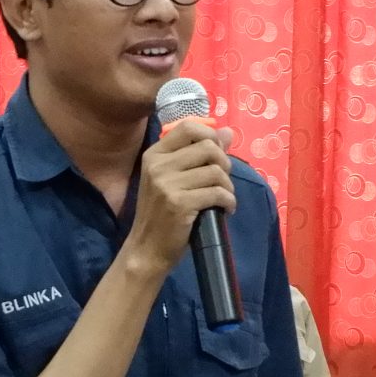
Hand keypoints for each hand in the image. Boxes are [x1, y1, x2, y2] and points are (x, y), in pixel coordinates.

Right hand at [122, 118, 236, 273]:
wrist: (146, 249)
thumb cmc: (161, 213)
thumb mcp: (172, 179)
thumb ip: (197, 154)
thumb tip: (227, 132)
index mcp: (154, 155)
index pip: (188, 127)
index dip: (210, 135)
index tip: (216, 154)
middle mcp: (158, 165)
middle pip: (207, 147)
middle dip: (224, 163)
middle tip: (222, 181)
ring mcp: (167, 185)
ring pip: (215, 171)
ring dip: (228, 186)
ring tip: (224, 197)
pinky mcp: (179, 204)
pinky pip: (217, 193)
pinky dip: (229, 201)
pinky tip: (225, 209)